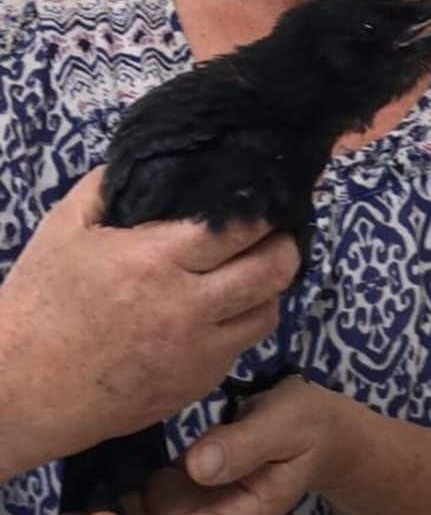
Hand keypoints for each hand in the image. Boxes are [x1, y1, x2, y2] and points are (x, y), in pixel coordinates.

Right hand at [0, 166, 300, 479]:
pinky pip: (241, 347)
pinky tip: (224, 309)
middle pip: (274, 271)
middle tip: (274, 233)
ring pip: (269, 312)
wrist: (21, 392)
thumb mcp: (65, 226)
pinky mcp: (195, 386)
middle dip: (284, 245)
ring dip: (268, 289)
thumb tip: (149, 157)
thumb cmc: (41, 303)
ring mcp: (197, 353)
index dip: (264, 210)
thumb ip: (110, 184)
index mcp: (158, 261)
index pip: (243, 228)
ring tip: (252, 270)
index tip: (267, 197)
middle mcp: (189, 308)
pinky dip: (242, 324)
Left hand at [142, 378, 430, 514]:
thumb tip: (197, 465)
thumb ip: (244, 445)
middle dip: (140, 502)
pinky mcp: (194, 492)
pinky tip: (140, 466)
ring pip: (150, 509)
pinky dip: (143, 483)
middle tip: (127, 475)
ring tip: (131, 471)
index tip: (151, 478)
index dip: (157, 506)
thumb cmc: (306, 423)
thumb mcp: (283, 426)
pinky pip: (155, 496)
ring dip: (137, 492)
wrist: (321, 429)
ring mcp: (203, 507)